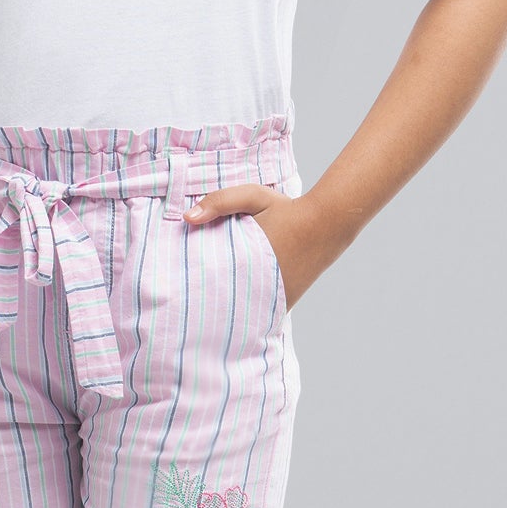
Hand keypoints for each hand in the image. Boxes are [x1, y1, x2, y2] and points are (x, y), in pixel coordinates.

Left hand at [178, 182, 340, 309]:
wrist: (326, 224)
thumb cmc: (286, 209)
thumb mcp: (253, 196)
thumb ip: (219, 202)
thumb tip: (187, 218)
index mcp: (249, 264)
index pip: (212, 285)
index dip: (194, 289)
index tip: (180, 289)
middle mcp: (263, 288)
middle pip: (225, 303)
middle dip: (208, 302)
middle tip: (187, 302)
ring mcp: (276, 300)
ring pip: (243, 310)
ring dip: (228, 306)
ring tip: (206, 305)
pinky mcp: (285, 303)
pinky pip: (259, 311)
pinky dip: (248, 308)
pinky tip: (233, 301)